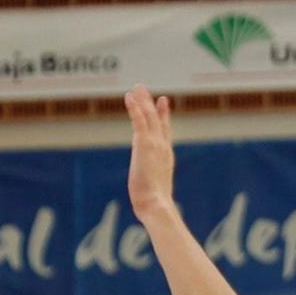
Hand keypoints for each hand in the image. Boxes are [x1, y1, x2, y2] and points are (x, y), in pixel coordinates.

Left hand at [125, 86, 174, 219]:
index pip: (165, 132)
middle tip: (144, 89)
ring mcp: (154, 144)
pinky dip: (135, 107)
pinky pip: (139, 120)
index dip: (164, 116)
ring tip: (136, 87)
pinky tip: (129, 96)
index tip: (162, 102)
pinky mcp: (144, 143)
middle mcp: (162, 147)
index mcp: (166, 158)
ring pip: (148, 116)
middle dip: (150, 103)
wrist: (157, 204)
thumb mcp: (156, 195)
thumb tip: (157, 207)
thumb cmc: (156, 206)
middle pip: (157, 120)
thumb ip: (155, 191)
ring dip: (142, 100)